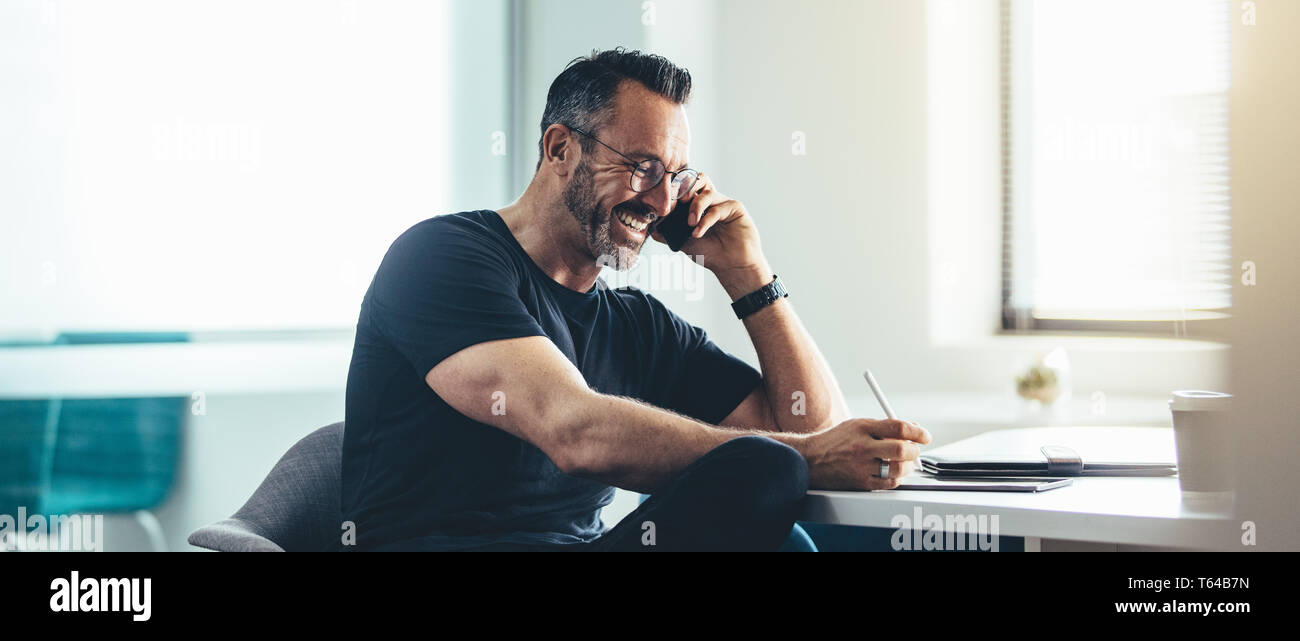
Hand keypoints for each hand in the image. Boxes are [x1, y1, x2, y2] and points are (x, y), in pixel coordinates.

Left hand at [649, 173, 767, 287]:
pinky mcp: (735, 207)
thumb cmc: (710, 253)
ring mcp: (723, 202)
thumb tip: (650, 226)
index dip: (675, 190)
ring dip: (694, 207)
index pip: (686, 187)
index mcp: (698, 204)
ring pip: (706, 192)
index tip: (664, 203)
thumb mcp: (683, 242)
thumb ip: (667, 233)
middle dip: (685, 188)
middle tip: (678, 203)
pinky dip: (705, 220)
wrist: (731, 266)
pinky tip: (698, 233)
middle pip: (698, 179)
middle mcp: (711, 200)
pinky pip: (717, 208)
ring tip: (689, 224)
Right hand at [799, 418, 931, 490]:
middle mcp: (862, 447)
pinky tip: (893, 472)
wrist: (811, 460)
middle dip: (913, 450)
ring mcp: (861, 467)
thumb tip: (912, 429)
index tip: (924, 436)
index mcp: (862, 428)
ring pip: (898, 469)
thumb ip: (884, 427)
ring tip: (904, 462)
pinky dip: (897, 477)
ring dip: (907, 466)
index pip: (897, 427)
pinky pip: (889, 483)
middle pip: (900, 449)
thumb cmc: (836, 441)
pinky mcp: (861, 483)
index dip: (917, 431)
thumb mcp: (857, 425)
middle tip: (914, 450)